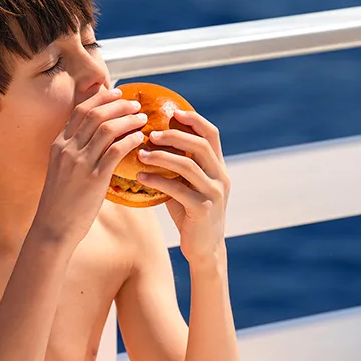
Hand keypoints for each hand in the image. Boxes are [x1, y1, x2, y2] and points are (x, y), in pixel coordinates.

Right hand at [33, 87, 147, 245]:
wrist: (53, 228)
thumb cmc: (61, 202)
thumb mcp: (62, 170)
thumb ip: (76, 152)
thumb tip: (98, 140)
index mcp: (59, 145)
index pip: (80, 111)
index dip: (100, 99)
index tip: (116, 93)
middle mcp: (67, 149)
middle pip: (95, 114)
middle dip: (118, 105)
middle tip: (135, 103)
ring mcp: (80, 163)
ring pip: (107, 129)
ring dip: (128, 119)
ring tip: (142, 118)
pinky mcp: (94, 179)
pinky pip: (116, 151)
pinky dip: (130, 140)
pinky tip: (140, 138)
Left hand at [135, 109, 230, 267]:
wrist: (205, 249)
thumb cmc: (190, 214)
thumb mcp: (188, 185)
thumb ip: (178, 166)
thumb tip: (149, 142)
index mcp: (218, 167)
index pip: (212, 134)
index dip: (194, 119)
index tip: (173, 111)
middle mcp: (220, 177)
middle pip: (201, 145)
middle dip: (175, 135)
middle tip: (151, 133)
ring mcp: (214, 193)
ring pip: (188, 165)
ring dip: (162, 156)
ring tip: (140, 153)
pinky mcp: (203, 209)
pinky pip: (178, 189)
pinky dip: (157, 180)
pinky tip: (140, 176)